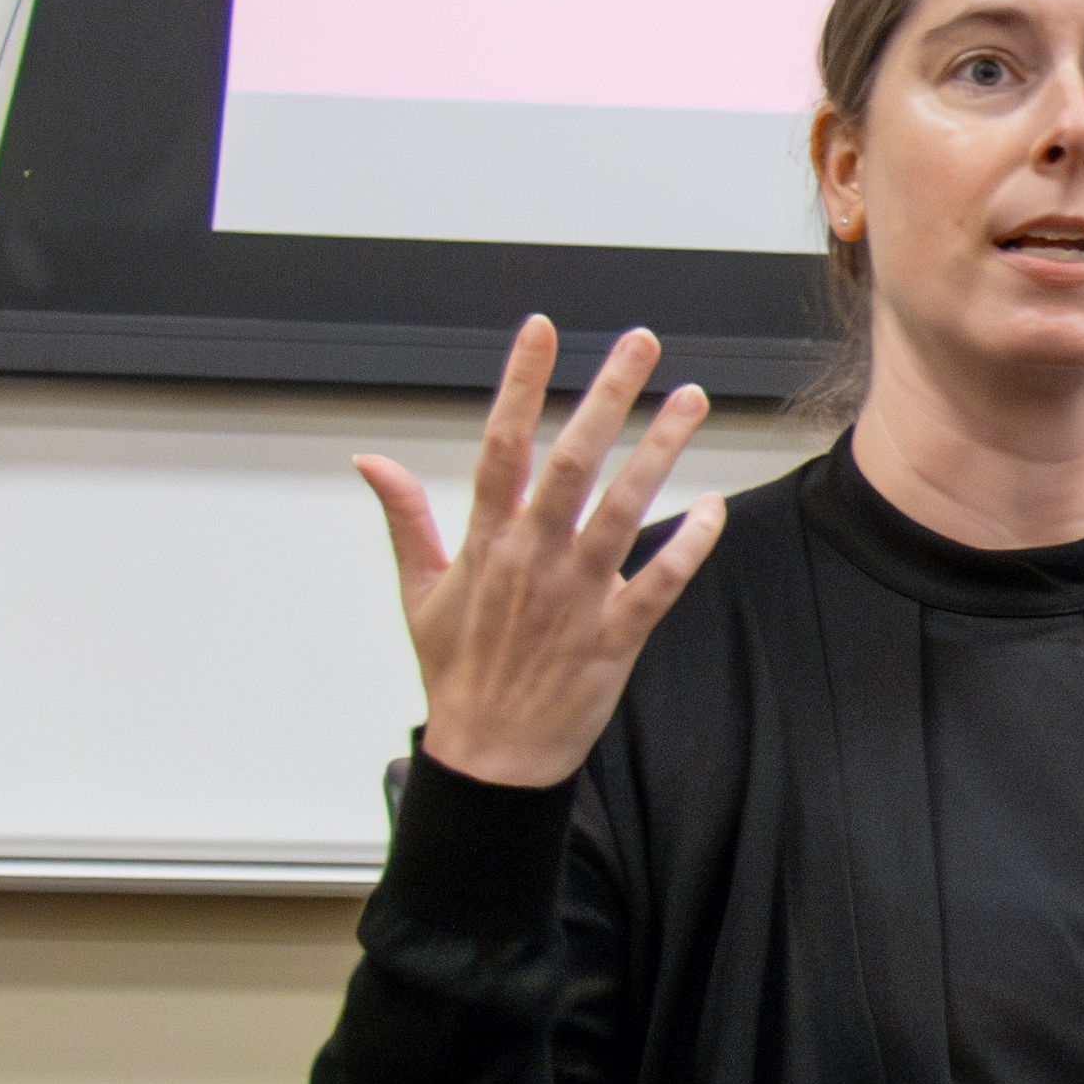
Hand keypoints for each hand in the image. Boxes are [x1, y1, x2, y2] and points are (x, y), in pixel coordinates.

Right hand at [359, 319, 726, 791]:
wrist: (488, 754)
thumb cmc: (456, 669)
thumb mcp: (418, 591)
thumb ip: (404, 518)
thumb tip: (369, 459)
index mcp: (484, 541)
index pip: (500, 443)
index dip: (521, 383)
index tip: (542, 329)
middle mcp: (530, 558)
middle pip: (570, 461)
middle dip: (607, 397)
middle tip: (643, 342)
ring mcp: (574, 596)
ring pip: (622, 508)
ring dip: (659, 451)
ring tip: (691, 398)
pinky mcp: (613, 636)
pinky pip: (658, 583)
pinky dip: (687, 546)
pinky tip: (713, 507)